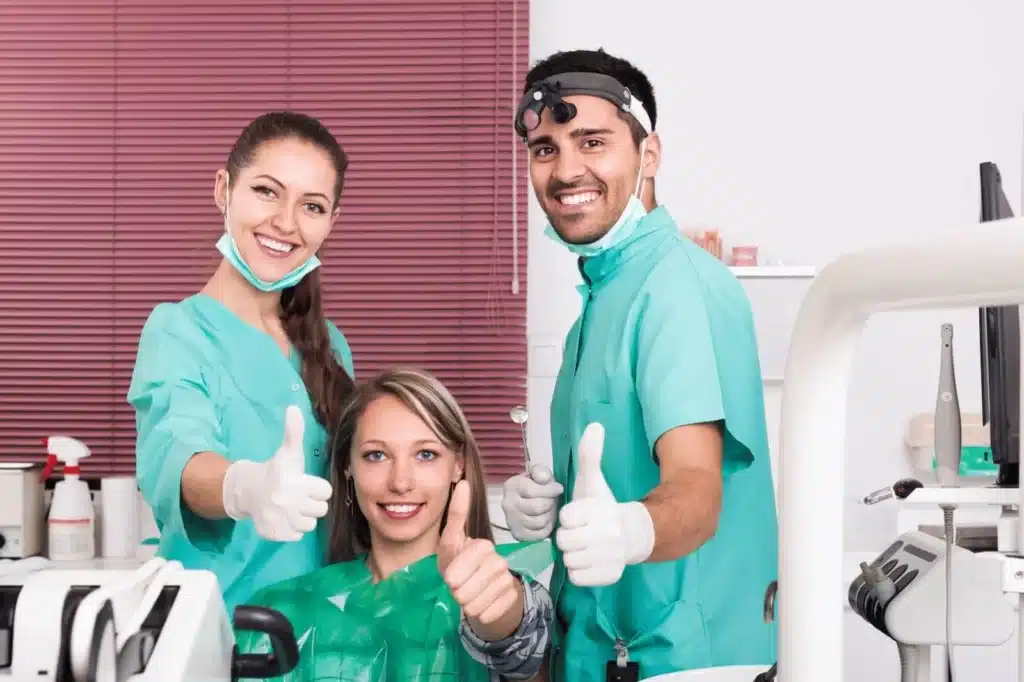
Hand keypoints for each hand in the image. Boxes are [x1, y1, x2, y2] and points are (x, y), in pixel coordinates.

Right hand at [222, 405, 332, 541]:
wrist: (248, 491)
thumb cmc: (276, 471)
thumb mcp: (288, 452)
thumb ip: (294, 432)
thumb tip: (294, 407)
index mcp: (295, 482)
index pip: (326, 492)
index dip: (318, 487)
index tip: (304, 483)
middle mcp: (287, 503)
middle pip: (320, 510)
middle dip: (311, 503)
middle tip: (297, 496)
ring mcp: (280, 520)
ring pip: (310, 525)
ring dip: (303, 517)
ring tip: (291, 506)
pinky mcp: (274, 534)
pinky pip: (296, 536)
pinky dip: (291, 529)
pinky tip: (283, 517)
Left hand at [439, 480, 522, 637]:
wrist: (478, 589)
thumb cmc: (460, 563)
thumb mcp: (451, 541)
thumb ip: (456, 514)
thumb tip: (464, 482)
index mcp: (483, 546)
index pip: (460, 568)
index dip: (453, 576)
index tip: (450, 578)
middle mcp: (500, 561)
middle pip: (466, 589)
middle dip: (458, 593)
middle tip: (460, 587)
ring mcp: (508, 580)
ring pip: (477, 604)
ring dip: (467, 605)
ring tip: (468, 597)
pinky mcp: (512, 599)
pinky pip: (488, 614)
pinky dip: (480, 614)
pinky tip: (481, 606)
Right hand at [501, 464, 562, 540]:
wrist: (530, 501)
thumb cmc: (537, 486)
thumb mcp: (540, 474)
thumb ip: (541, 472)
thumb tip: (543, 479)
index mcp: (511, 486)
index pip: (532, 491)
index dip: (550, 490)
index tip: (559, 488)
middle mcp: (507, 504)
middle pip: (537, 507)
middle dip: (550, 503)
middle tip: (552, 500)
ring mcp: (511, 521)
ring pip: (540, 521)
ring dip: (549, 515)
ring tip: (549, 510)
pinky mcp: (518, 535)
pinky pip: (539, 534)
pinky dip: (547, 528)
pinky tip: (545, 520)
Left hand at [555, 423, 654, 586]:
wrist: (633, 535)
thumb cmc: (604, 507)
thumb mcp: (594, 481)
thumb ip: (590, 454)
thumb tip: (594, 424)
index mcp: (600, 510)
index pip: (564, 518)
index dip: (568, 517)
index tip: (580, 515)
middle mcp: (607, 535)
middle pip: (563, 542)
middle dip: (569, 537)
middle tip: (581, 532)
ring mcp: (609, 557)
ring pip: (569, 561)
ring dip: (574, 555)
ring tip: (586, 547)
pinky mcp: (609, 576)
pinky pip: (577, 577)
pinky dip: (581, 572)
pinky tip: (591, 560)